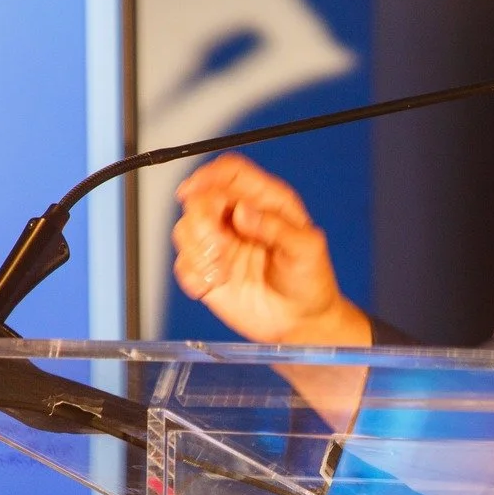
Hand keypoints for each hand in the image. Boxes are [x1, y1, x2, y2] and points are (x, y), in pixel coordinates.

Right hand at [171, 154, 368, 346]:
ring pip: (185, 228)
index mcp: (267, 202)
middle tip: (219, 246)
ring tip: (222, 271)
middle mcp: (239, 217)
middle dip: (202, 222)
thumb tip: (244, 211)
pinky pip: (183, 263)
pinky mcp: (208, 269)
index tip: (195, 190)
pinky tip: (214, 284)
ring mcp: (221, 243)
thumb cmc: (311, 281)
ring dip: (197, 251)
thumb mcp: (307, 250)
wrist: (300, 322)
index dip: (209, 175)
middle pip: (200, 198)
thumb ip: (276, 227)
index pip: (230, 172)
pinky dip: (192, 274)